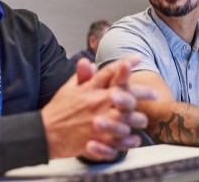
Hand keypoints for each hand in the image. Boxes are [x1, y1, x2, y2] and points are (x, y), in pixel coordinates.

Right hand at [41, 56, 156, 159]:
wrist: (45, 133)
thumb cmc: (58, 110)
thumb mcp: (68, 89)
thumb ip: (82, 76)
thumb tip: (89, 63)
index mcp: (91, 89)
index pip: (111, 72)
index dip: (125, 63)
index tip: (138, 58)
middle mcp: (98, 102)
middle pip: (127, 94)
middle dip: (143, 92)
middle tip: (153, 93)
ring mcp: (100, 121)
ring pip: (127, 117)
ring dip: (138, 117)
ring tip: (143, 119)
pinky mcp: (99, 139)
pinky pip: (120, 139)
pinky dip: (129, 140)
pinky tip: (134, 139)